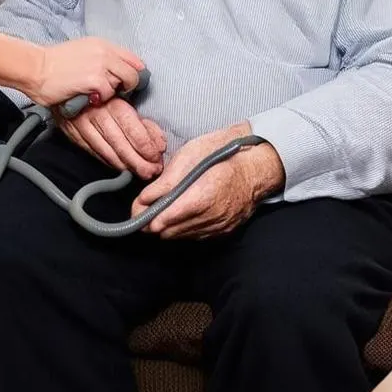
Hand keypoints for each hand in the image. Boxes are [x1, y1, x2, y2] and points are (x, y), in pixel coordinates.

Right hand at [30, 38, 143, 108]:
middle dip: (128, 86)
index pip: (133, 58)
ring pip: (124, 83)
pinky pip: (109, 93)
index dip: (135, 72)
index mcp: (102, 44)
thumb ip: (100, 58)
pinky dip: (101, 99)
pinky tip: (89, 98)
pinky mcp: (95, 80)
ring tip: (98, 95)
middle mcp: (104, 52)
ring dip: (113, 92)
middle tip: (116, 93)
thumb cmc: (53, 64)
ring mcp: (101, 65)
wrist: (36, 68)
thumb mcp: (82, 51)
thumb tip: (116, 71)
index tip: (129, 83)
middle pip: (134, 72)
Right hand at [57, 98, 166, 178]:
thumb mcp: (127, 96)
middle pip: (118, 143)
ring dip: (124, 164)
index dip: (145, 144)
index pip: (131, 127)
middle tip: (151, 171)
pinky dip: (107, 160)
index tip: (156, 156)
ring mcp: (81, 124)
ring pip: (105, 150)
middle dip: (137, 161)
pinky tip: (120, 165)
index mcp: (111, 101)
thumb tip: (158, 143)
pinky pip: (91, 150)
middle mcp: (95, 113)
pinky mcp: (72, 132)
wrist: (69, 80)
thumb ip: (143, 121)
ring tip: (139, 172)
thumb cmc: (105, 89)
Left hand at [130, 124, 284, 239]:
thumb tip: (143, 199)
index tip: (137, 214)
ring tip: (161, 212)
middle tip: (146, 211)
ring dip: (169, 227)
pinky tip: (181, 216)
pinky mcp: (224, 231)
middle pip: (172, 231)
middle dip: (155, 223)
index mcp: (204, 195)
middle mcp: (213, 216)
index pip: (169, 218)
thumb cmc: (220, 154)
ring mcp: (220, 226)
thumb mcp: (190, 156)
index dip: (149, 218)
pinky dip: (184, 229)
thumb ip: (166, 182)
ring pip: (182, 236)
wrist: (253, 166)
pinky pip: (196, 236)